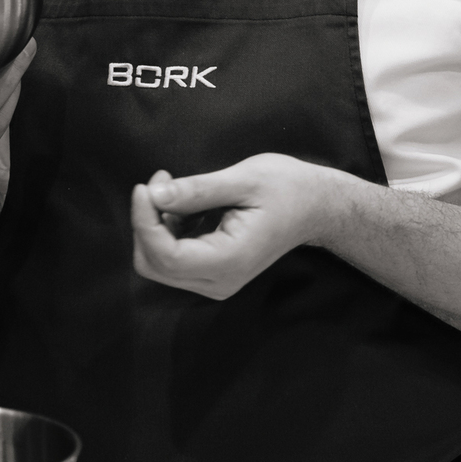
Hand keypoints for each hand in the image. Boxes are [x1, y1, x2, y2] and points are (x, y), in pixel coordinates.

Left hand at [130, 153, 331, 299]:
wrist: (316, 207)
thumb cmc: (287, 188)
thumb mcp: (244, 179)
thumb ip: (197, 189)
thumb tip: (154, 194)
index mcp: (229, 260)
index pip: (164, 255)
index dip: (144, 221)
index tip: (145, 186)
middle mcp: (219, 281)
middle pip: (153, 264)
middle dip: (146, 222)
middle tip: (160, 181)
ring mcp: (215, 282)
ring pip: (158, 264)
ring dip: (155, 225)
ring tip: (175, 188)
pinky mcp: (212, 273)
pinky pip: (171, 260)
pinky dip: (166, 231)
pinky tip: (185, 204)